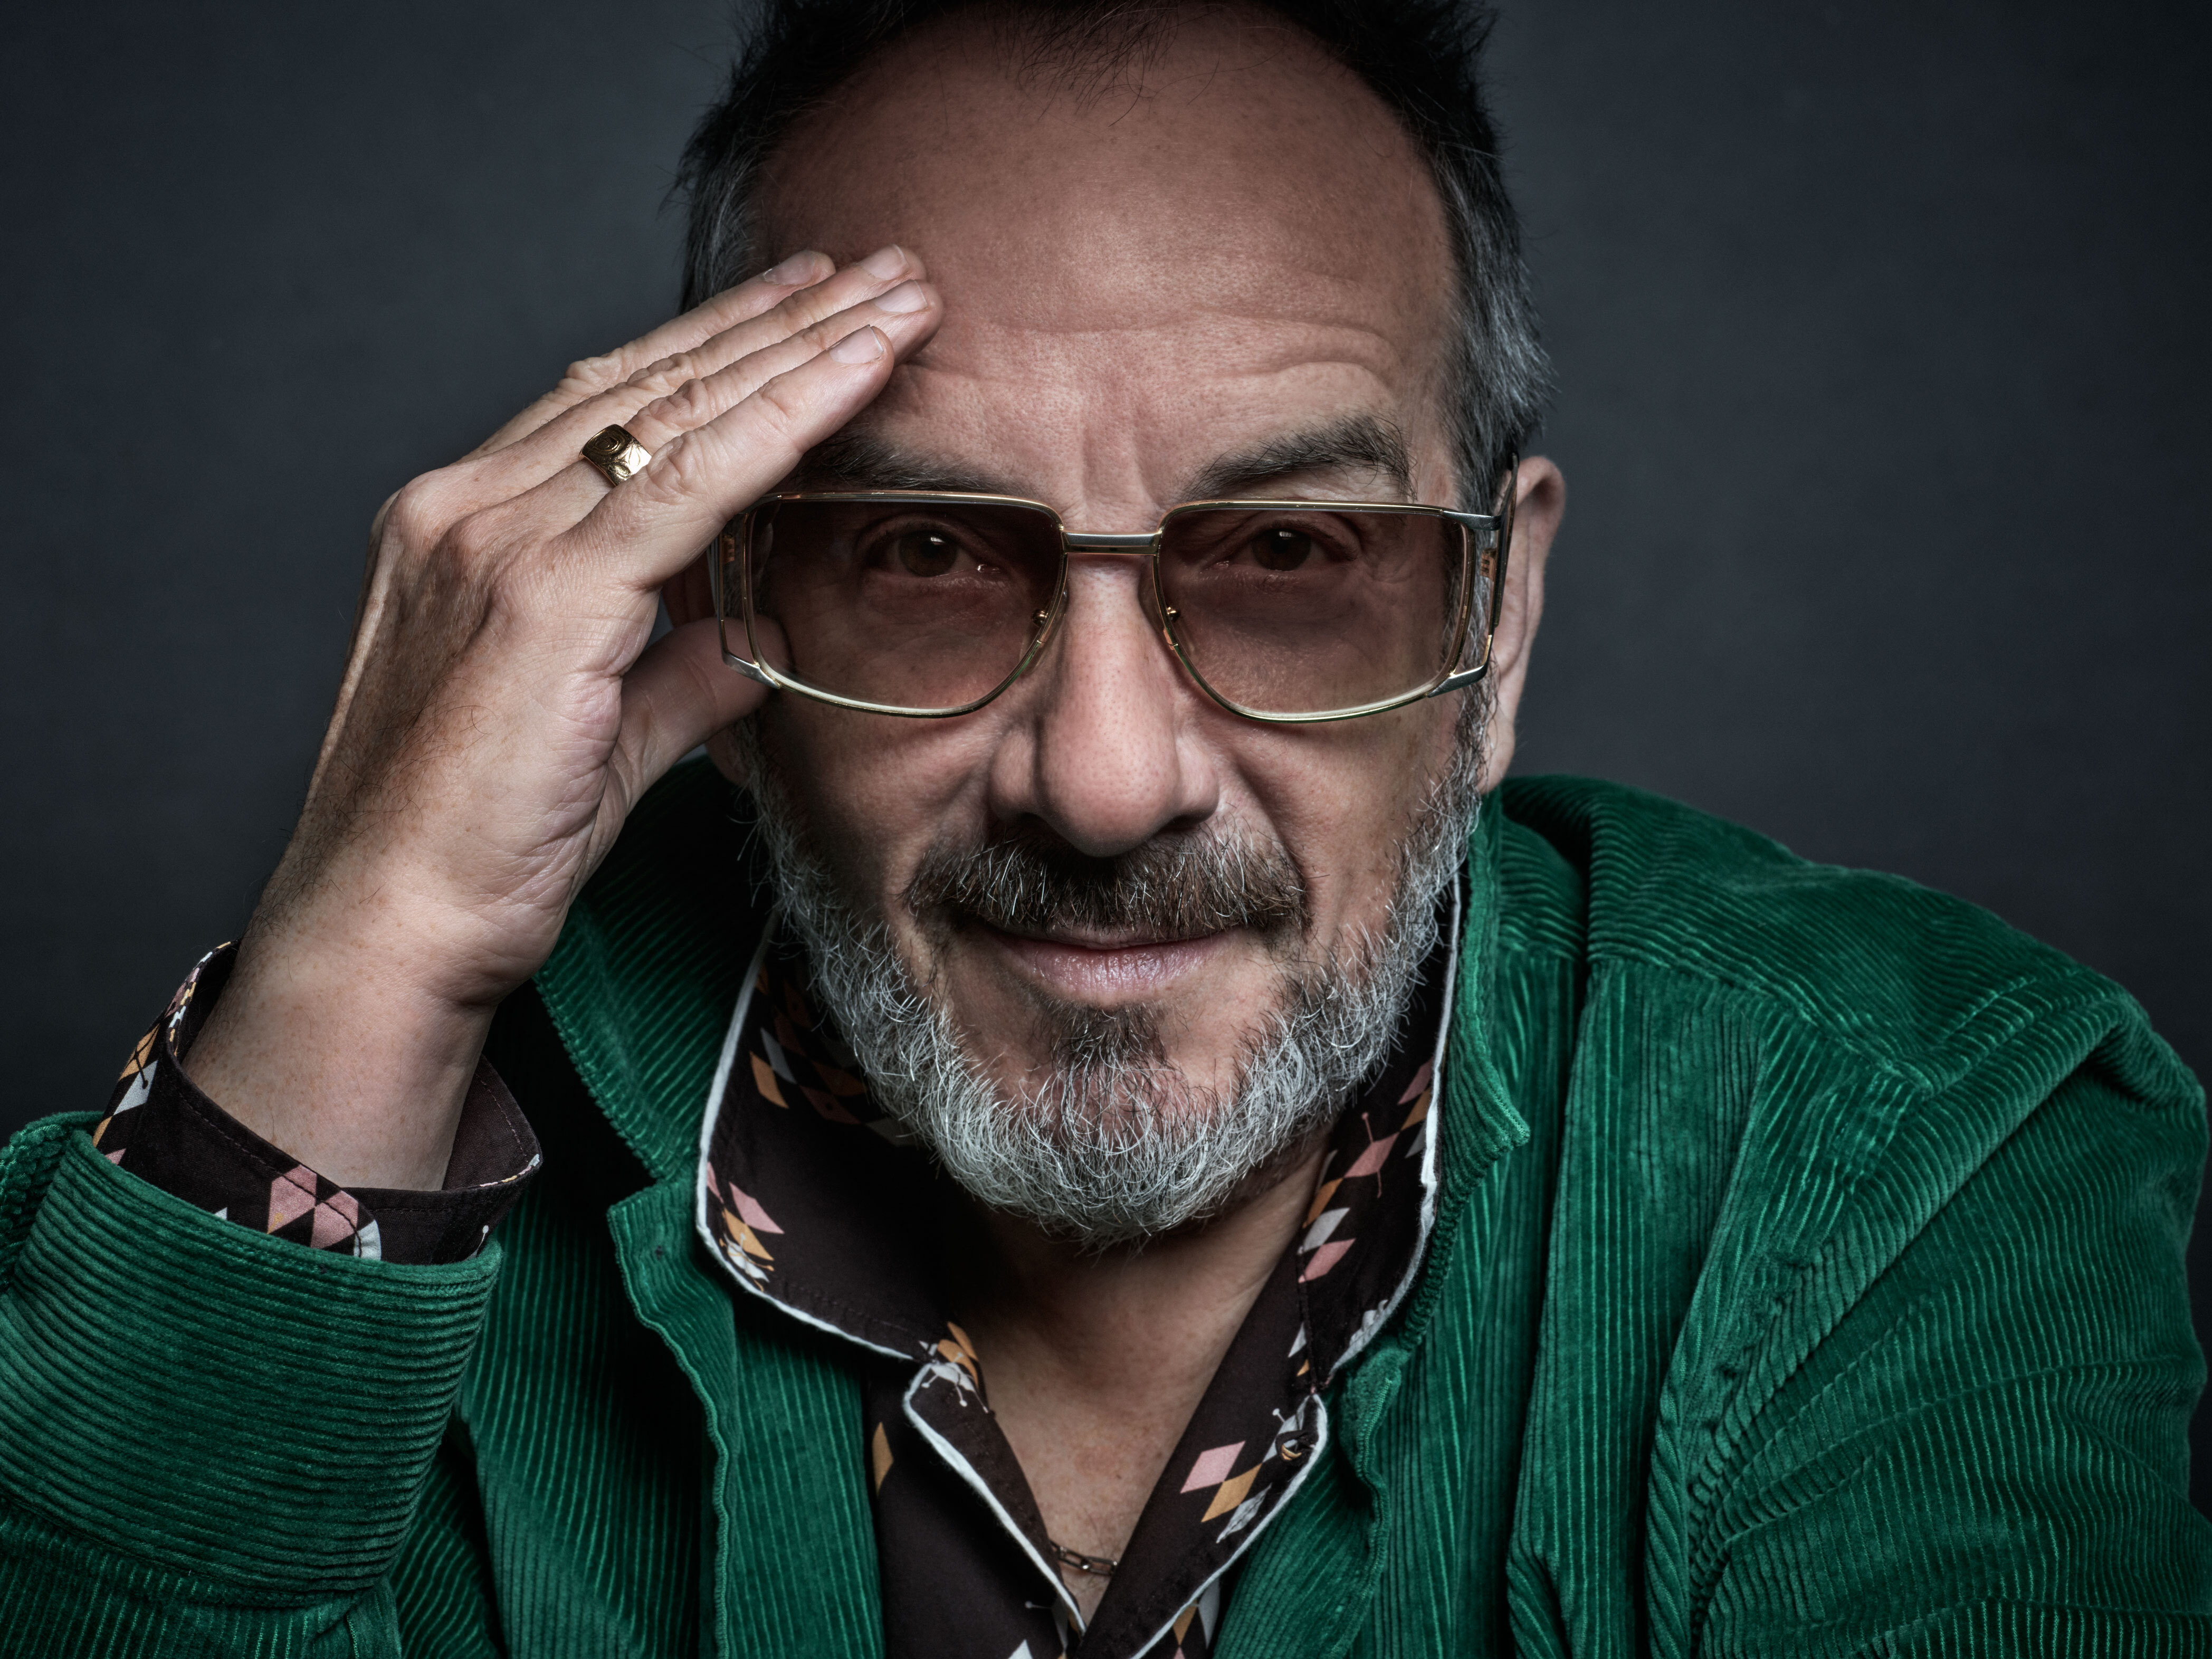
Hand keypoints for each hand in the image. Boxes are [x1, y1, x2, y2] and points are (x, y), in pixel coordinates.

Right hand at [185, 247, 942, 1188]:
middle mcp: (470, 509)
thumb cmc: (479, 847)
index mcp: (469, 530)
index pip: (615, 406)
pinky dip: (783, 417)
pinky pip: (688, 482)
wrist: (392, 932)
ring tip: (898, 295)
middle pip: (654, 384)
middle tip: (883, 269)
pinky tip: (857, 370)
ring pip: (680, 410)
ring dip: (804, 343)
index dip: (721, 348)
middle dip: (781, 319)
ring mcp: (495, 540)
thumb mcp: (606, 740)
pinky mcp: (541, 596)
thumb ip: (679, 673)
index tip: (810, 305)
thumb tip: (756, 639)